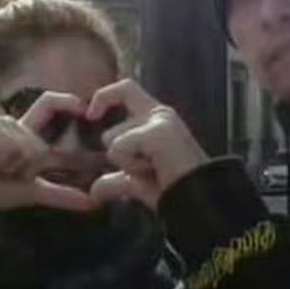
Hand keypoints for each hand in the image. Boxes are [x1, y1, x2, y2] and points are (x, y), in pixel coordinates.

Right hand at [0, 94, 95, 223]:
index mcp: (29, 135)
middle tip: (11, 172)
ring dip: (17, 166)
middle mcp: (18, 124)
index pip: (51, 106)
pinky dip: (5, 161)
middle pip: (42, 140)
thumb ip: (62, 195)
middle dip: (32, 164)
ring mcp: (3, 122)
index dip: (68, 101)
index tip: (86, 108)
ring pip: (30, 147)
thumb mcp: (33, 191)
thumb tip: (92, 203)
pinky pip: (13, 147)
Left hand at [84, 79, 209, 208]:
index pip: (124, 88)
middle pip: (110, 130)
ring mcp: (159, 121)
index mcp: (156, 116)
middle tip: (145, 168)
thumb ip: (115, 180)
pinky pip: (120, 148)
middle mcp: (159, 113)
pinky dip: (130, 165)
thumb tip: (94, 191)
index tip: (91, 116)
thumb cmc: (173, 188)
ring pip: (112, 141)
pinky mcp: (158, 132)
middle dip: (117, 156)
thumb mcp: (138, 181)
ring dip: (126, 163)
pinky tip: (154, 169)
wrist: (198, 200)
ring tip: (153, 169)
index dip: (103, 97)